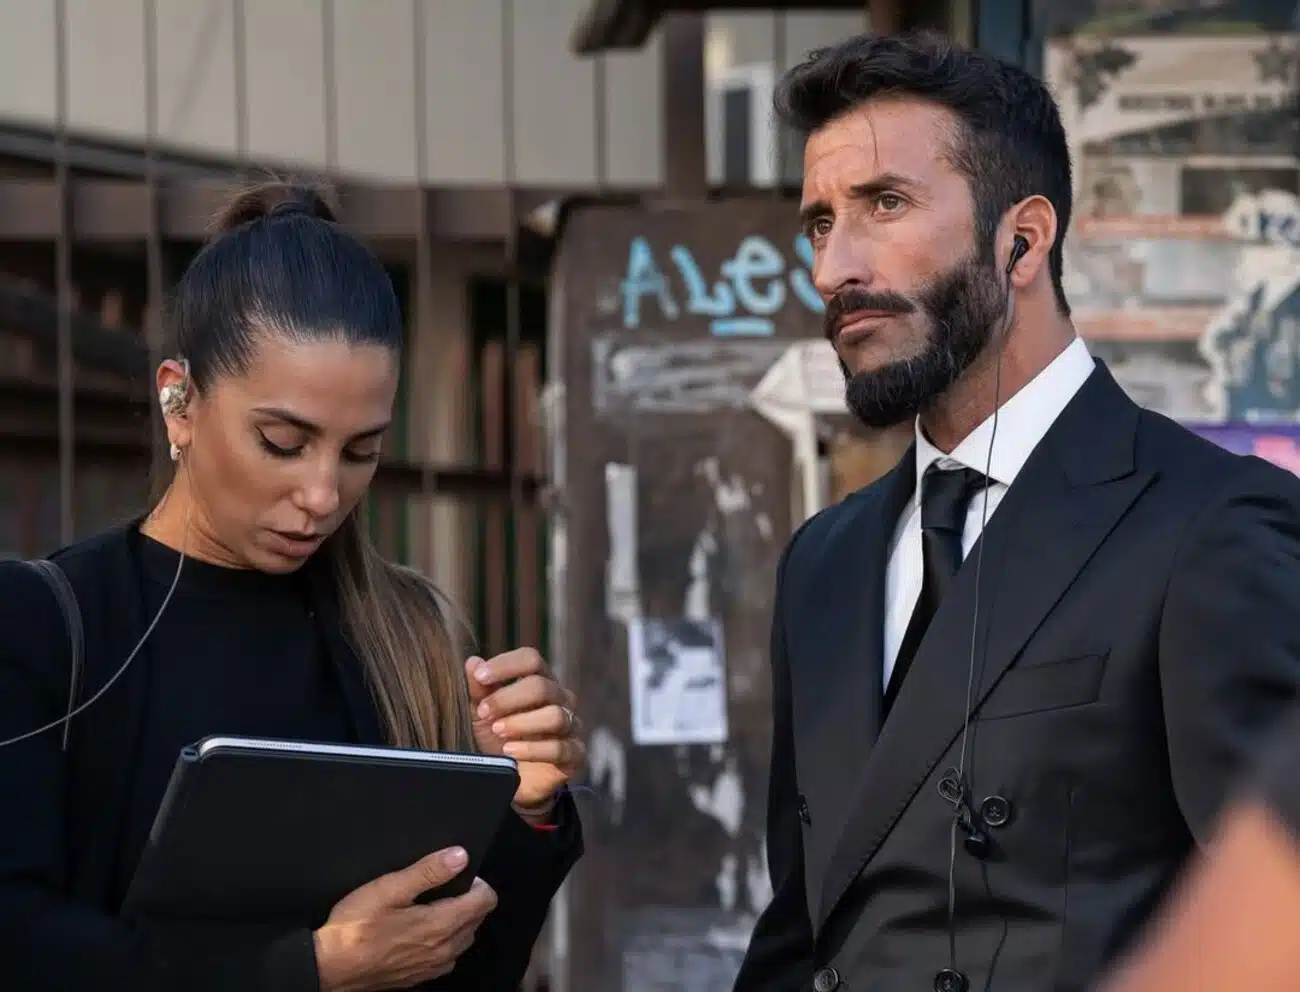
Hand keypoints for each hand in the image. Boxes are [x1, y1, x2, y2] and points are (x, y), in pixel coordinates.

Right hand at [313, 846, 496, 991]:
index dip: (478, 884)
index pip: (485, 902)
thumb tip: (461, 856)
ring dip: (459, 923)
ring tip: (434, 907)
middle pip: (477, 921)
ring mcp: (432, 968)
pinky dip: (445, 942)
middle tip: (445, 887)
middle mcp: (444, 950)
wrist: (329, 967)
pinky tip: (422, 932)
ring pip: (463, 941)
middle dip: (469, 901)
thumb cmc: (356, 925)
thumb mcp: (389, 888)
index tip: (460, 874)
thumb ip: (428, 872)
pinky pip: (446, 957)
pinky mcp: (419, 978)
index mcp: (441, 925)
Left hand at [466, 648, 585, 810]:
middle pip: (542, 686)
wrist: (512, 779)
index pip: (531, 660)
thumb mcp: (482, 714)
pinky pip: (560, 748)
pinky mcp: (575, 754)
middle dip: (508, 698)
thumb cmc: (499, 738)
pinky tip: (511, 751)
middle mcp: (560, 699)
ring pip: (555, 716)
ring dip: (521, 723)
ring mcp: (571, 726)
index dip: (506, 665)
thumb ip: (478, 690)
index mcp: (540, 680)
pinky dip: (533, 749)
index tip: (480, 676)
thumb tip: (472, 663)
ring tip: (498, 731)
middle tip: (484, 712)